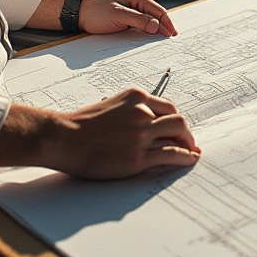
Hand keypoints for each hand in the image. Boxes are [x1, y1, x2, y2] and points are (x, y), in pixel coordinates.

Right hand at [0, 90, 200, 177]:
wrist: (65, 137)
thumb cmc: (83, 124)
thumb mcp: (112, 105)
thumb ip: (132, 110)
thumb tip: (149, 122)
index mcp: (137, 97)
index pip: (168, 107)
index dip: (176, 120)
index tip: (180, 128)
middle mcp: (143, 112)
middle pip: (178, 120)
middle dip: (186, 133)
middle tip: (189, 142)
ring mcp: (141, 134)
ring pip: (178, 136)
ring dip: (188, 144)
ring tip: (191, 152)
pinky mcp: (138, 157)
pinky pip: (171, 155)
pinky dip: (184, 157)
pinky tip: (189, 159)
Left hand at [78, 0, 177, 36]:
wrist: (79, 14)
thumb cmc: (96, 13)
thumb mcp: (118, 16)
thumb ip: (139, 20)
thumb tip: (157, 26)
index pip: (157, 9)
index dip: (166, 22)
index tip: (172, 33)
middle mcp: (135, 1)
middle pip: (155, 14)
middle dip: (163, 26)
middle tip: (170, 38)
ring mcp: (130, 9)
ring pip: (148, 20)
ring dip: (155, 29)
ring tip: (163, 39)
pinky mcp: (125, 17)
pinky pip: (140, 24)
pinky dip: (146, 30)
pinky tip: (149, 37)